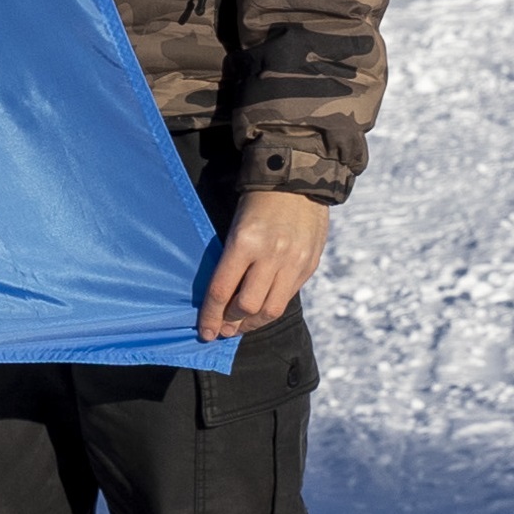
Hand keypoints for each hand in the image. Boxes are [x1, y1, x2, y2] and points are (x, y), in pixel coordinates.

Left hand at [199, 190, 327, 343]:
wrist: (298, 181)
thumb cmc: (257, 202)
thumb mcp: (236, 226)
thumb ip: (230, 260)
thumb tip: (220, 298)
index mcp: (245, 242)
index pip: (222, 290)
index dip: (210, 316)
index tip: (204, 332)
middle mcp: (271, 255)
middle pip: (247, 306)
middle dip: (230, 323)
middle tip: (221, 330)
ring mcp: (294, 262)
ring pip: (271, 309)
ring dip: (252, 324)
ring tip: (239, 327)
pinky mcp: (309, 266)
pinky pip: (288, 297)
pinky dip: (271, 309)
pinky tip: (260, 311)